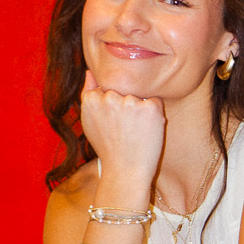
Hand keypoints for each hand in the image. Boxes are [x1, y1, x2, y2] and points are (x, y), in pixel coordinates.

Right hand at [79, 70, 165, 198]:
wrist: (125, 171)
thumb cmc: (107, 148)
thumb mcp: (89, 122)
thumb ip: (88, 94)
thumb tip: (90, 72)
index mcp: (92, 99)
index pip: (108, 89)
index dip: (113, 107)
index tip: (112, 124)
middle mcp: (110, 97)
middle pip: (124, 90)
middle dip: (126, 105)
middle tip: (124, 130)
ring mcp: (131, 101)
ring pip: (139, 96)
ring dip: (140, 110)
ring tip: (134, 132)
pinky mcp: (150, 108)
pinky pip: (155, 102)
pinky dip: (154, 115)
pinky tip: (146, 131)